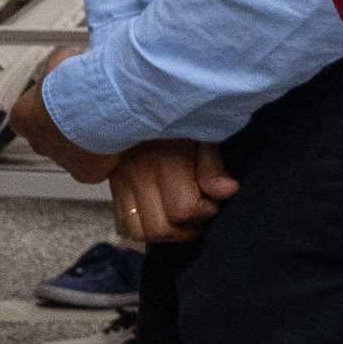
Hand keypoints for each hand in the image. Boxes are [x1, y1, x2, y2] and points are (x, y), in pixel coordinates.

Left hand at [10, 55, 120, 183]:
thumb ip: (60, 63)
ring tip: (107, 125)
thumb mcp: (61, 60)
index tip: (68, 99)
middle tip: (91, 113)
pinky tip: (116, 142)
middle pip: (51, 136)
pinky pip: (94, 167)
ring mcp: (60, 160)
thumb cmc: (75, 83)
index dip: (51, 106)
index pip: (30, 115)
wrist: (98, 105)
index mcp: (22, 118)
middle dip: (68, 126)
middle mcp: (37, 143)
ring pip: (73, 152)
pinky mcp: (85, 173)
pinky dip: (105, 157)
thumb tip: (70, 59)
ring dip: (87, 142)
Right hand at [114, 133, 239, 248]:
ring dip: (164, 233)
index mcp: (164, 163)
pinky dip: (142, 229)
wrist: (135, 110)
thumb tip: (227, 191)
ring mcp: (121, 186)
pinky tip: (159, 217)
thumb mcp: (201, 137)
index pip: (183, 209)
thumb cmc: (175, 125)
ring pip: (139, 231)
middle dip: (186, 228)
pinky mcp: (114, 191)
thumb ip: (213, 167)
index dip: (205, 211)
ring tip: (180, 220)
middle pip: (160, 227)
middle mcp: (138, 177)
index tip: (212, 200)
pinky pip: (123, 225)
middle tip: (200, 214)